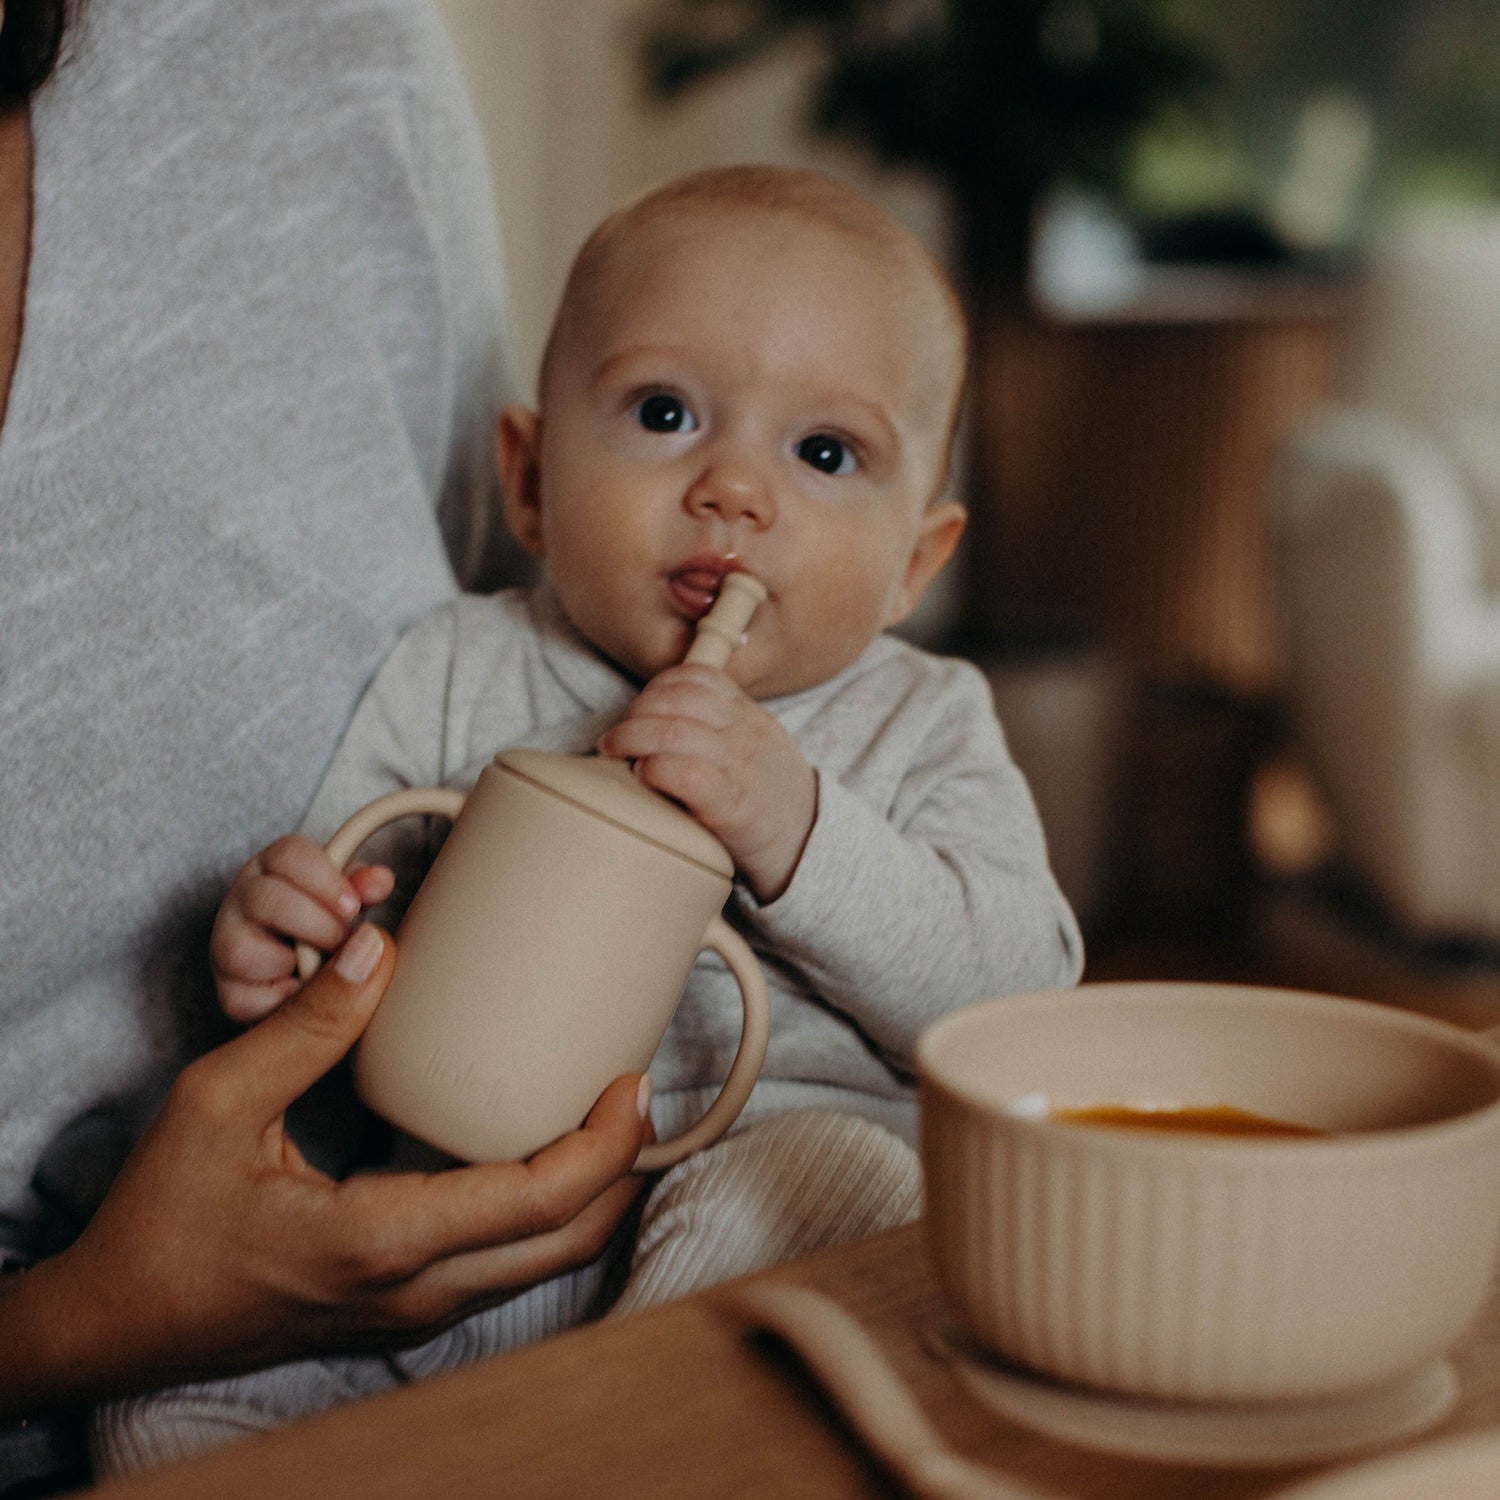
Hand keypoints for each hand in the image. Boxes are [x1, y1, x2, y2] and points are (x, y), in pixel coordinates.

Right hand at [0, 926, 649, 1415]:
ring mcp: (413, 1312)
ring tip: (607, 1119)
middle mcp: (414, 1289)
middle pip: (569, 1243)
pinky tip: (542, 1161)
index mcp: (379, 1239)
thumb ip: (309, 1023)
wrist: (118, 1324)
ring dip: (594, 1197)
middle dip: (625, 1171)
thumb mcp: (216, 1102)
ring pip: (546, 1265)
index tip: (633, 1082)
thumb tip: (380, 948)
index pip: (540, 1202)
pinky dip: (550, 1219)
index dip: (609, 1143)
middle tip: (637, 1092)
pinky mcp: (404, 1311)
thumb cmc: (161, 1222)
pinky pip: (508, 1269)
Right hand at [211, 834, 395, 1022]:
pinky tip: (305, 995)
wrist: (305, 970)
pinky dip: (280, 1002)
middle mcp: (241, 900)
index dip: (324, 880)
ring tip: (322, 968)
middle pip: (265, 898)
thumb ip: (362, 888)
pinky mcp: (229, 991)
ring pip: (241, 952)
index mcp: (273, 867)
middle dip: (315, 923)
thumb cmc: (326, 920)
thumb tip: (380, 881)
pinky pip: (242, 999)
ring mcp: (227, 945)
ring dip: (293, 964)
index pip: (289, 854)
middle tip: (344, 941)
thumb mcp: (348, 898)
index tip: (352, 906)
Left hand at [596, 664, 816, 902]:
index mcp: (748, 715)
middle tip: (616, 737)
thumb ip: (719, 724)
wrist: (808, 843)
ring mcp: (740, 768)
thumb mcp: (756, 744)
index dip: (657, 687)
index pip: (698, 677)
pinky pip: (686, 774)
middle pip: (678, 699)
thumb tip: (658, 714)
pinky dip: (655, 770)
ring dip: (632, 738)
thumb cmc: (768, 796)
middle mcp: (745, 734)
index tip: (639, 711)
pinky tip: (644, 778)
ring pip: (674, 732)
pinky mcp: (732, 807)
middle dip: (635, 713)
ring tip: (616, 754)